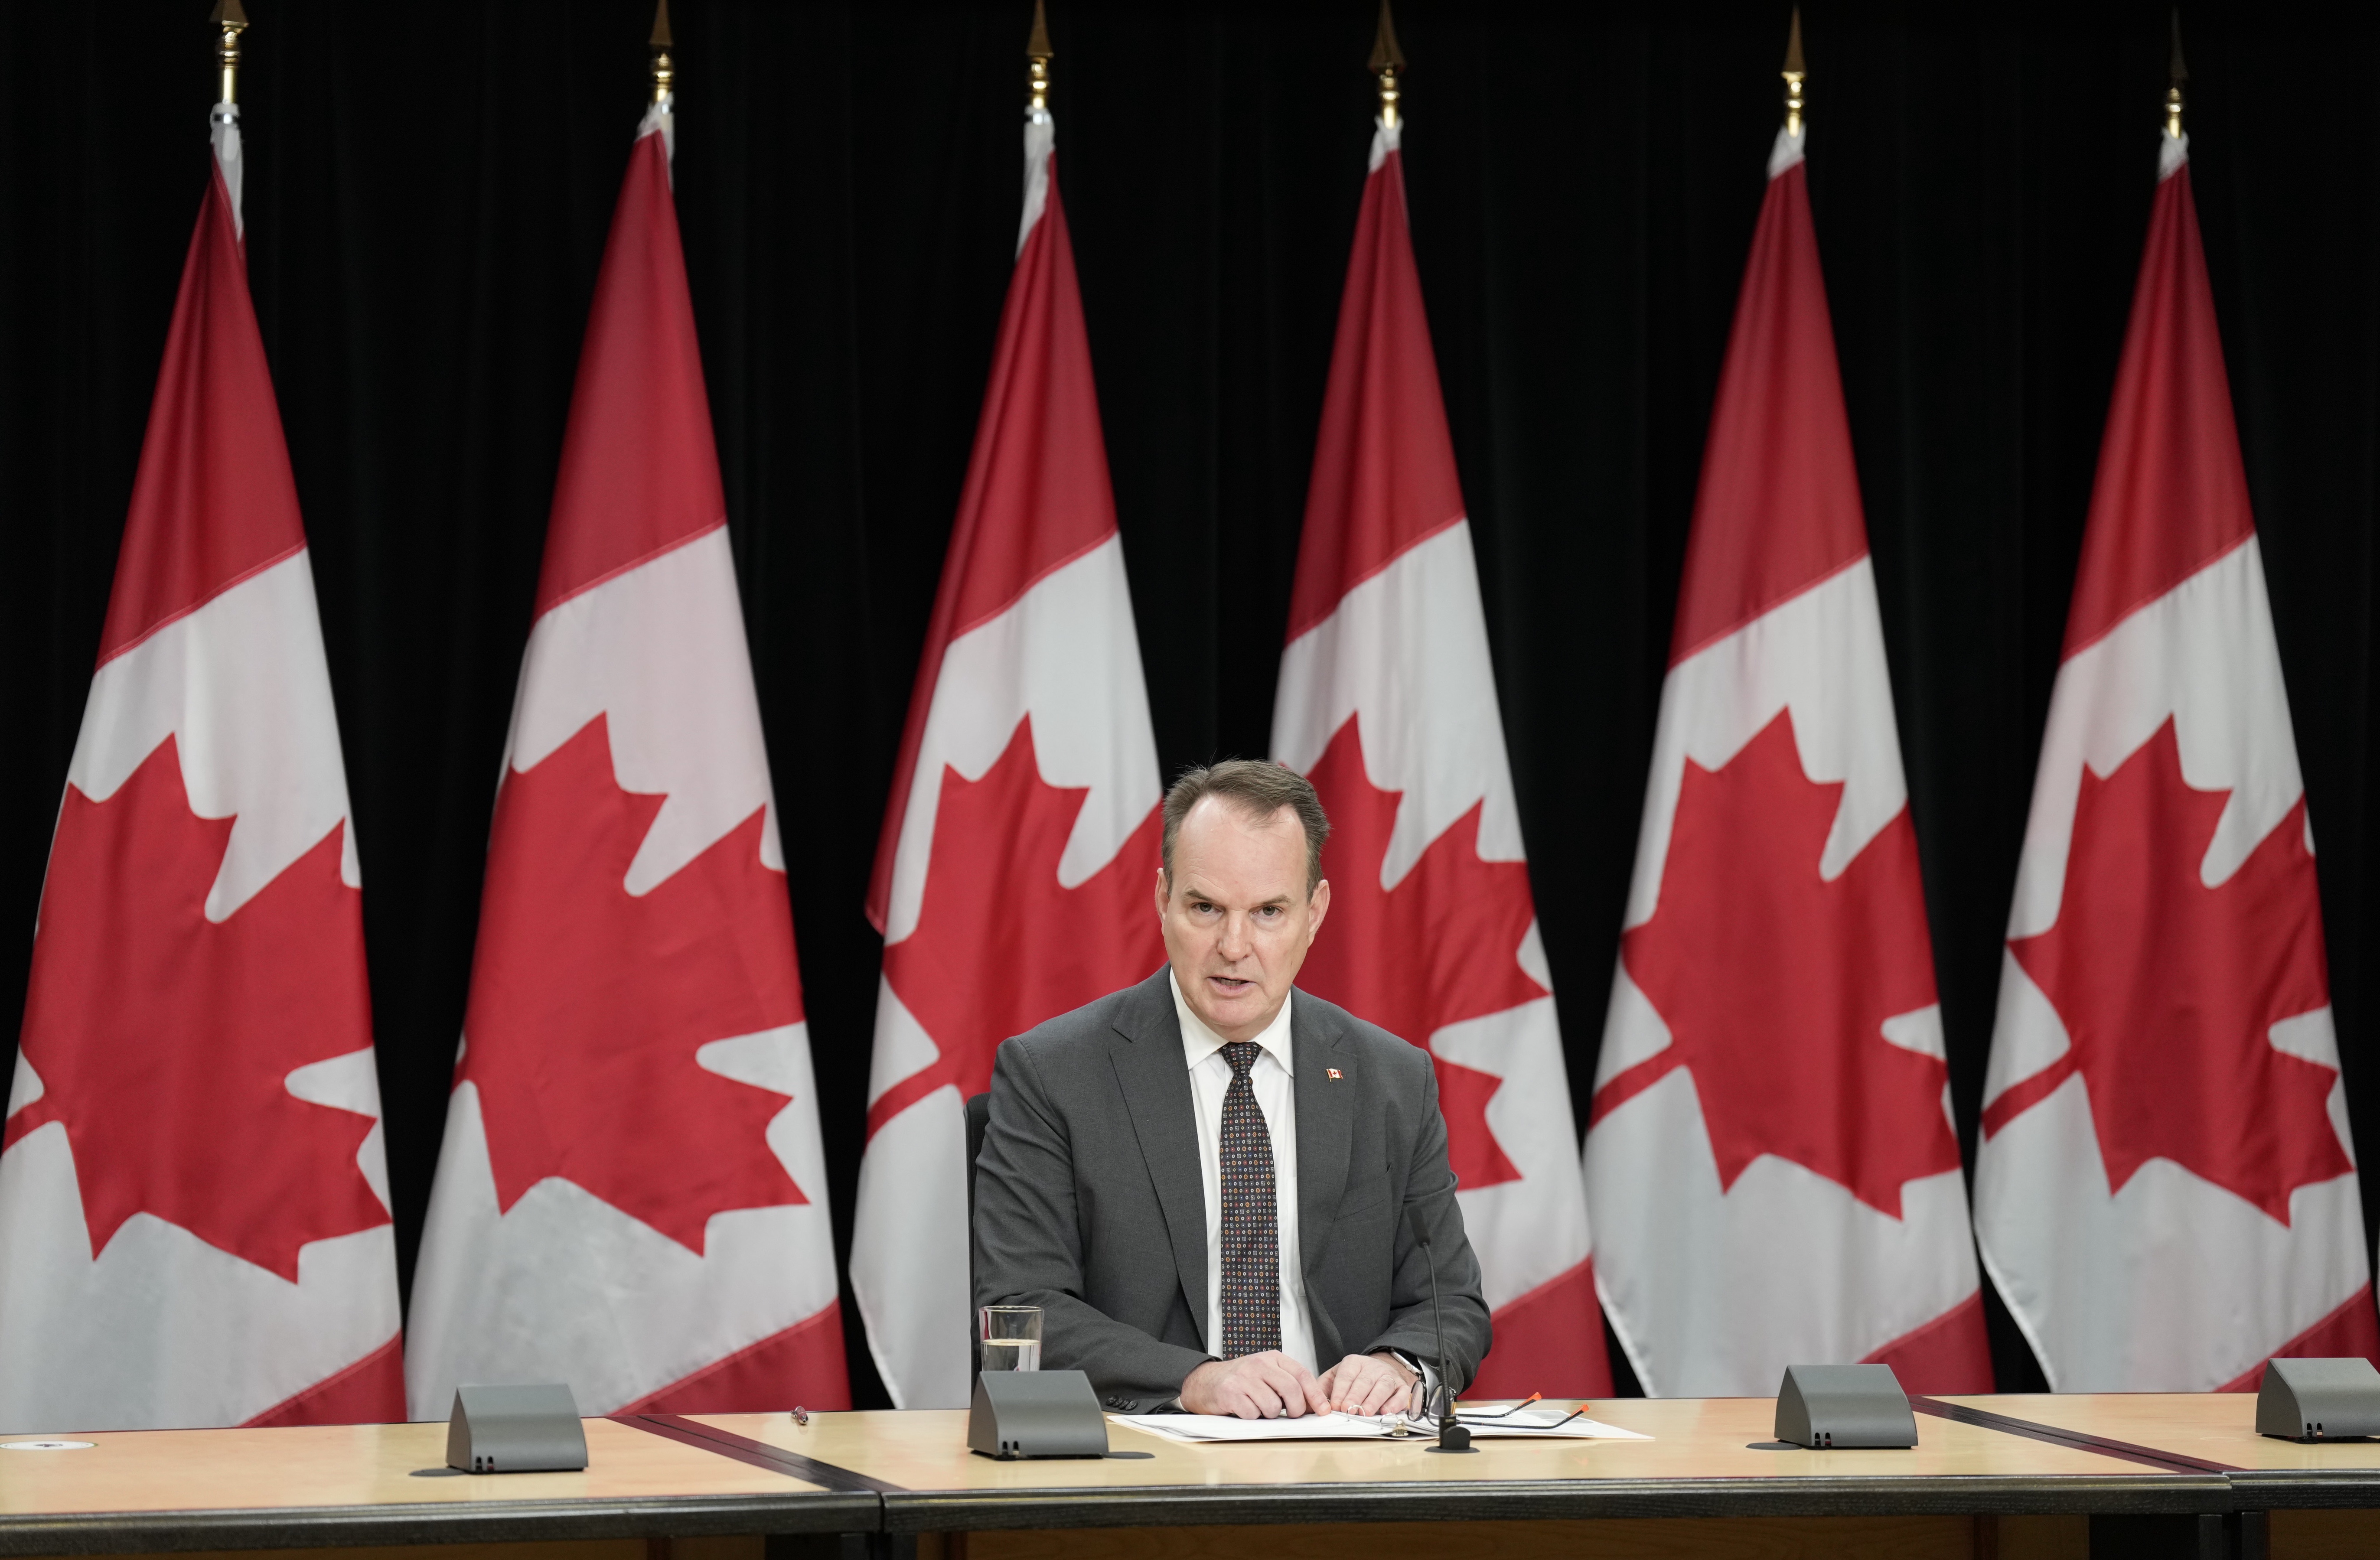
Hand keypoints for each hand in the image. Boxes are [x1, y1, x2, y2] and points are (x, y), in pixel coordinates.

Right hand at [1180, 1351, 1331, 1418]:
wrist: (1206, 1382)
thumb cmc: (1241, 1381)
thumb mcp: (1267, 1374)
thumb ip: (1288, 1384)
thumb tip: (1315, 1405)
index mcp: (1272, 1358)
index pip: (1302, 1374)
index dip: (1315, 1394)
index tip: (1324, 1410)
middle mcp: (1259, 1363)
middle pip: (1291, 1390)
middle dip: (1295, 1409)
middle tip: (1289, 1415)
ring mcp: (1244, 1377)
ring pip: (1273, 1406)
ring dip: (1269, 1414)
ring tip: (1258, 1407)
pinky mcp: (1231, 1392)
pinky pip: (1253, 1414)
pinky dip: (1251, 1417)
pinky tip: (1244, 1409)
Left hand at [1317, 1351, 1416, 1415]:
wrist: (1381, 1368)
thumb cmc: (1355, 1378)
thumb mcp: (1336, 1377)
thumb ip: (1323, 1389)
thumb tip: (1311, 1404)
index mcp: (1353, 1363)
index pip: (1346, 1376)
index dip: (1340, 1391)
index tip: (1335, 1406)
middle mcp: (1372, 1367)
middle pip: (1364, 1381)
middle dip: (1356, 1396)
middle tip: (1349, 1410)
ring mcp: (1388, 1376)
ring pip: (1382, 1386)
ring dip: (1374, 1400)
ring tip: (1366, 1412)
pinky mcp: (1402, 1386)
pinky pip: (1401, 1394)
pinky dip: (1395, 1403)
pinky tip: (1387, 1411)